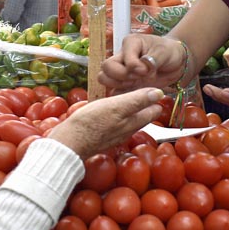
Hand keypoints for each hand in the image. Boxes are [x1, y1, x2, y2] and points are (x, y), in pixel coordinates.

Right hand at [45, 88, 162, 158]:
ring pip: (128, 119)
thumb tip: (159, 93)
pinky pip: (116, 122)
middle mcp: (127, 131)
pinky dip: (118, 114)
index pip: (152, 110)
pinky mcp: (102, 135)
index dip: (154, 98)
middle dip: (145, 103)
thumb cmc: (91, 122)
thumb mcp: (116, 107)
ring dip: (131, 108)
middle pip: (141, 116)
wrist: (69, 143)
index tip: (155, 87)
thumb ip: (137, 100)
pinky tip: (110, 109)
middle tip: (144, 89)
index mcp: (133, 122)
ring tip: (128, 95)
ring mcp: (114, 135)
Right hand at [98, 34, 185, 92]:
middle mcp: (122, 56)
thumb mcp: (164, 52)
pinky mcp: (124, 84)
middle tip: (138, 78)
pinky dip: (121, 96)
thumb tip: (141, 69)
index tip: (147, 70)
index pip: (122, 58)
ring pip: (105, 78)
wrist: (176, 63)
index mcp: (130, 44)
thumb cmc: (169, 52)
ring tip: (136, 85)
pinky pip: (114, 91)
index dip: (134, 67)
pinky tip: (135, 94)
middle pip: (106, 68)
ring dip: (119, 85)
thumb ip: (152, 60)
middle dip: (122, 76)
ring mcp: (121, 70)